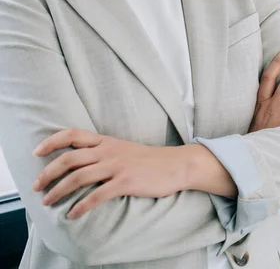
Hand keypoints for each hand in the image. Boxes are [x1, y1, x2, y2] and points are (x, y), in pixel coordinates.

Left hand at [32, 128, 185, 218]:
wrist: (175, 164)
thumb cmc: (147, 159)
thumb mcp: (122, 148)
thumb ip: (101, 151)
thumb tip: (78, 161)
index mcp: (106, 140)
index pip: (73, 134)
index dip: (52, 141)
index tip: (37, 152)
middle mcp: (108, 150)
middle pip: (70, 158)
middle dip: (48, 172)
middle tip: (35, 185)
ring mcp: (116, 166)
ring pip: (78, 177)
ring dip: (59, 191)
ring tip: (47, 201)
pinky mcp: (125, 182)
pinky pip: (97, 195)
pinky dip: (81, 206)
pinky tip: (72, 214)